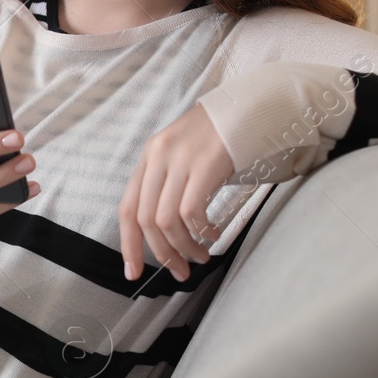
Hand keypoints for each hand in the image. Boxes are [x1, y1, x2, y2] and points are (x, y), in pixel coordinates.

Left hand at [119, 102, 232, 282]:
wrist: (249, 105)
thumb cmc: (219, 135)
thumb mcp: (182, 154)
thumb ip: (168, 184)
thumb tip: (164, 232)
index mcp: (149, 156)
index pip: (128, 208)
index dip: (128, 245)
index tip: (132, 272)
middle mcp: (159, 157)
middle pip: (147, 220)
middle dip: (162, 254)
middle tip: (179, 272)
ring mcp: (181, 159)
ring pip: (168, 220)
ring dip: (184, 247)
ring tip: (200, 256)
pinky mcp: (206, 164)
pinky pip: (192, 211)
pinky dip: (201, 232)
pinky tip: (212, 235)